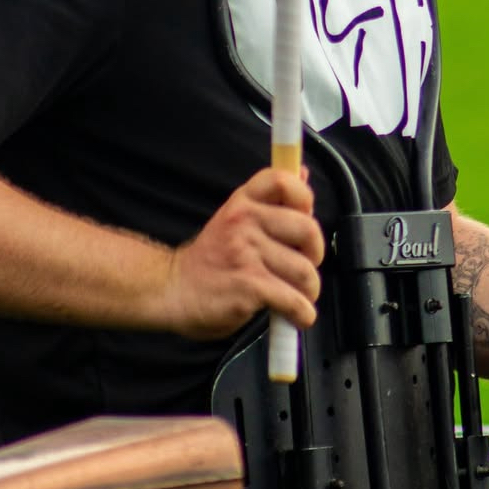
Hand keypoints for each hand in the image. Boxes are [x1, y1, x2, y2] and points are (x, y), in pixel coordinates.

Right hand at [164, 167, 324, 340]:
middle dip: (316, 253)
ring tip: (298, 295)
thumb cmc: (210, 258)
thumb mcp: (235, 219)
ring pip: (305, 270)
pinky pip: (294, 299)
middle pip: (308, 228)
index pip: (283, 179)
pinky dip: (302, 313)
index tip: (305, 217)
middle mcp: (244, 221)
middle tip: (305, 264)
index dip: (304, 197)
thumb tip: (302, 172)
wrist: (172, 290)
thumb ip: (270, 201)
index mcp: (243, 201)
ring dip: (310, 289)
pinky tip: (295, 316)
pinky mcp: (249, 286)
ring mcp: (246, 253)